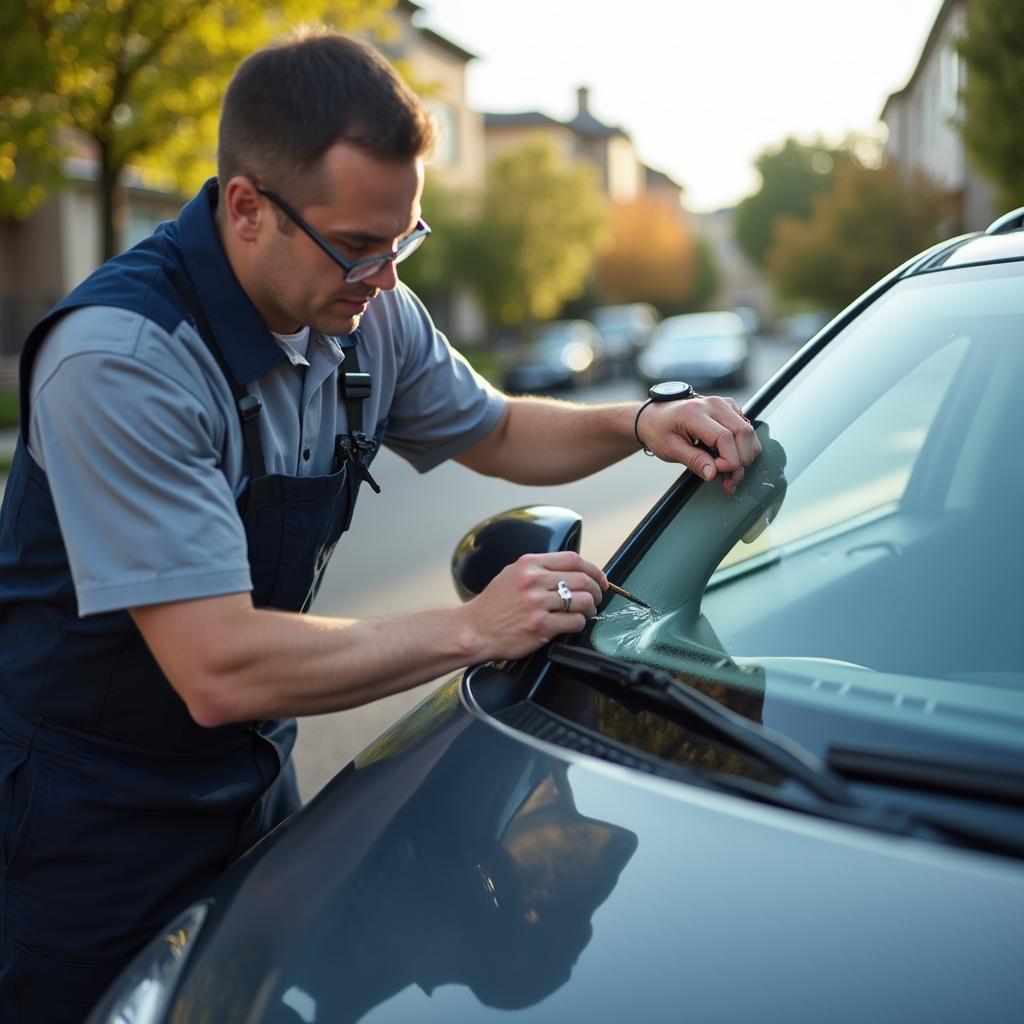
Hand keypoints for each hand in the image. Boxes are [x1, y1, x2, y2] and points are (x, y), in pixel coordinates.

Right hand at [463, 550, 606, 660]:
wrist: (475, 629)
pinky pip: (574, 621)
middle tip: (597, 598)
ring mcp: (537, 603)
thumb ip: (537, 569)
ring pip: (582, 600)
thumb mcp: (511, 574)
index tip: (599, 579)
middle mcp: (533, 580)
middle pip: (582, 579)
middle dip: (596, 590)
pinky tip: (574, 624)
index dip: (593, 569)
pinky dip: (580, 623)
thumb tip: (568, 571)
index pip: (572, 559)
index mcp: (528, 564)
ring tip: (587, 612)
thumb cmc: (493, 605)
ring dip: (590, 608)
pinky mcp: (540, 626)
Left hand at [636, 395, 760, 493]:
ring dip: (746, 455)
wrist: (655, 417)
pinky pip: (746, 427)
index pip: (724, 437)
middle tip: (730, 480)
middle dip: (741, 461)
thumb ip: (694, 461)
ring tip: (731, 474)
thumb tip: (713, 474)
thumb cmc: (660, 431)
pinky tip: (731, 459)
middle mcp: (713, 404)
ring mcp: (723, 404)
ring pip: (749, 430)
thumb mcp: (670, 449)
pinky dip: (744, 446)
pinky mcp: (729, 408)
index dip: (728, 460)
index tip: (718, 473)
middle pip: (743, 432)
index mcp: (694, 413)